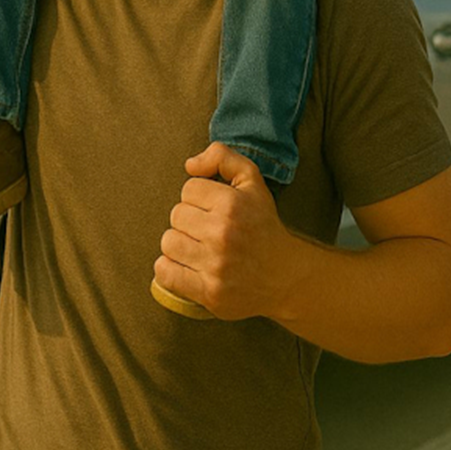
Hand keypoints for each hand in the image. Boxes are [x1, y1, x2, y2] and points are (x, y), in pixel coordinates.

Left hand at [153, 142, 294, 321]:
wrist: (285, 276)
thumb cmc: (263, 225)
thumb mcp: (252, 181)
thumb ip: (221, 157)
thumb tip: (190, 165)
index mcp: (232, 204)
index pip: (188, 189)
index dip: (200, 197)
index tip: (213, 208)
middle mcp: (223, 234)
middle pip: (176, 214)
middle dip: (190, 220)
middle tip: (208, 230)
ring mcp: (216, 265)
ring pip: (168, 242)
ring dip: (180, 244)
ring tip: (199, 248)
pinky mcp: (209, 292)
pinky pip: (165, 273)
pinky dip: (169, 269)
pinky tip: (186, 266)